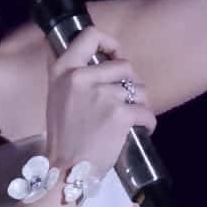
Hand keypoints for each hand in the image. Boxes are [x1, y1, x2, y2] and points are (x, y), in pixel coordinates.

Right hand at [44, 28, 157, 192]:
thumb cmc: (65, 136)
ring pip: (138, 89)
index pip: (91, 35)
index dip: (110, 43)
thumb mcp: (58, 97)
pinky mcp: (119, 114)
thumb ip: (74, 76)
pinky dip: (148, 122)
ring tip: (129, 120)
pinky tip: (141, 129)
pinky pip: (146, 111)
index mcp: (63, 70)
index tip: (115, 56)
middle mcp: (81, 77)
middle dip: (130, 84)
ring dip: (139, 104)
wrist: (67, 171)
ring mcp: (102, 95)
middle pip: (124, 65)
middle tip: (124, 102)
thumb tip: (101, 59)